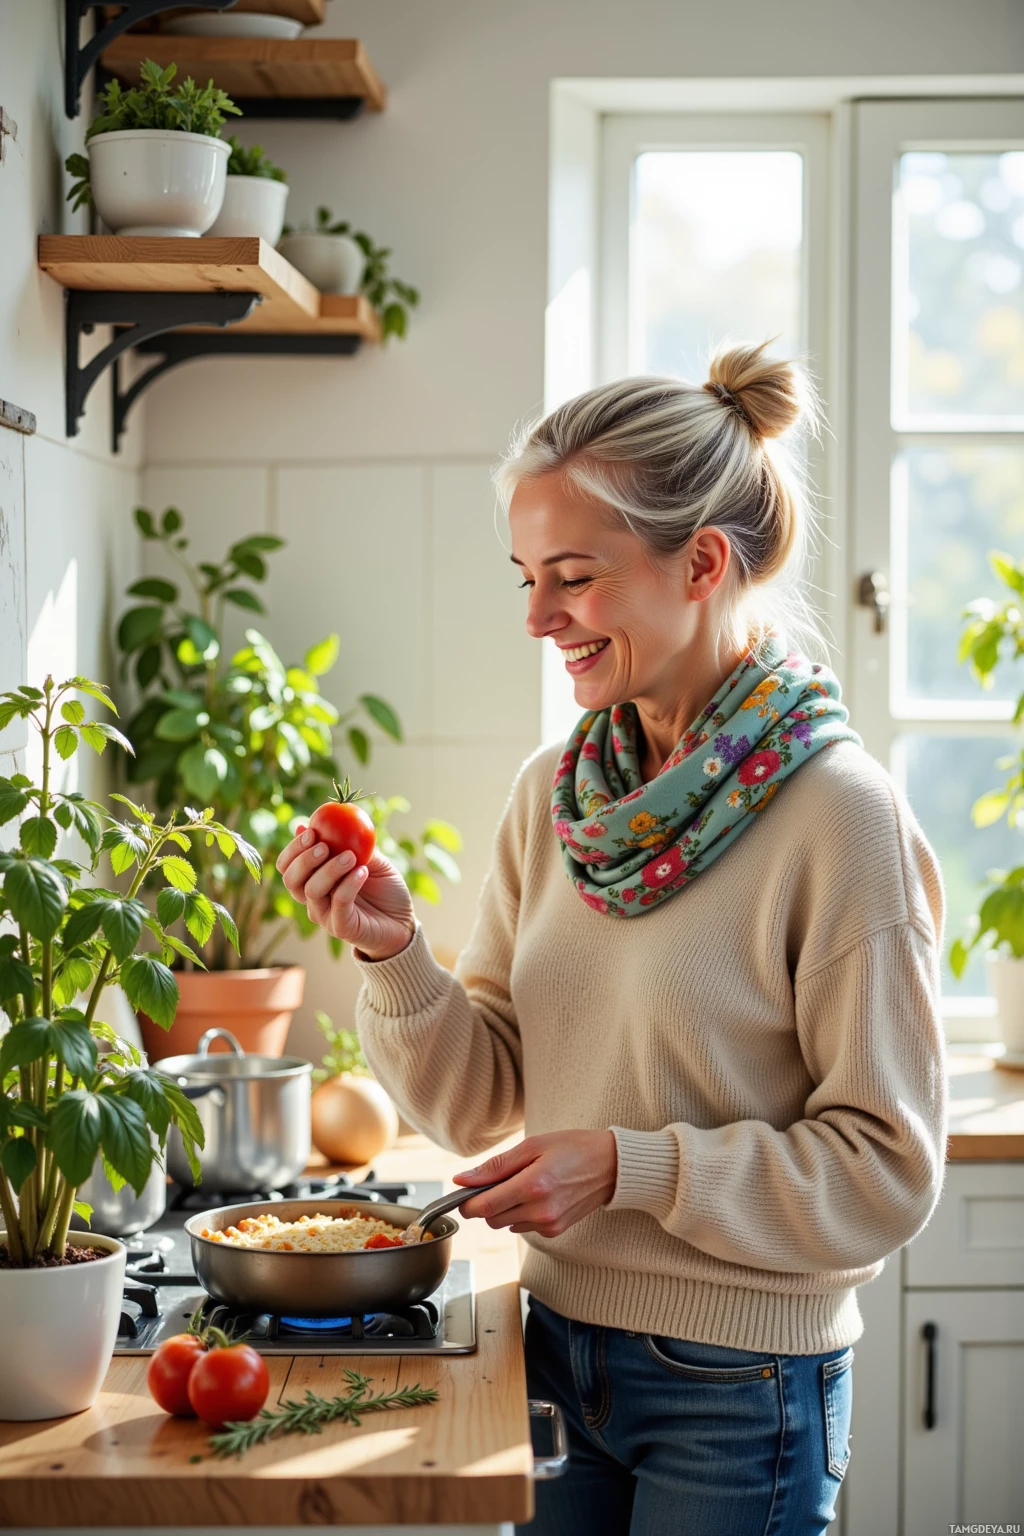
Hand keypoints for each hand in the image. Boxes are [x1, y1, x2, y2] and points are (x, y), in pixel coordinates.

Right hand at [276, 829, 415, 960]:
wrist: (404, 920)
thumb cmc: (385, 888)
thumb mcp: (372, 858)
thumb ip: (351, 843)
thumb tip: (321, 822)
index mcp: (314, 880)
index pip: (288, 865)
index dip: (293, 848)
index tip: (311, 831)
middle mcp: (314, 899)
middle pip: (290, 879)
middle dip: (303, 859)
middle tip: (324, 846)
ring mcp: (325, 915)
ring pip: (311, 891)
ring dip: (330, 869)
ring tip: (351, 857)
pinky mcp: (341, 927)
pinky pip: (337, 903)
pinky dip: (348, 884)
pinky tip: (363, 871)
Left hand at [452, 1131, 617, 1238]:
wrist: (611, 1166)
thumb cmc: (574, 1148)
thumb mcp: (533, 1145)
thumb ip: (496, 1166)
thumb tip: (462, 1180)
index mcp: (533, 1186)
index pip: (484, 1207)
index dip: (466, 1202)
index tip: (463, 1193)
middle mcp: (541, 1211)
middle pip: (491, 1219)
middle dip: (487, 1202)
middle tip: (501, 1179)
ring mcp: (549, 1224)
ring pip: (506, 1224)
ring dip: (505, 1207)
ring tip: (525, 1183)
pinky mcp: (555, 1230)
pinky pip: (523, 1226)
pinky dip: (521, 1212)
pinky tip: (537, 1195)